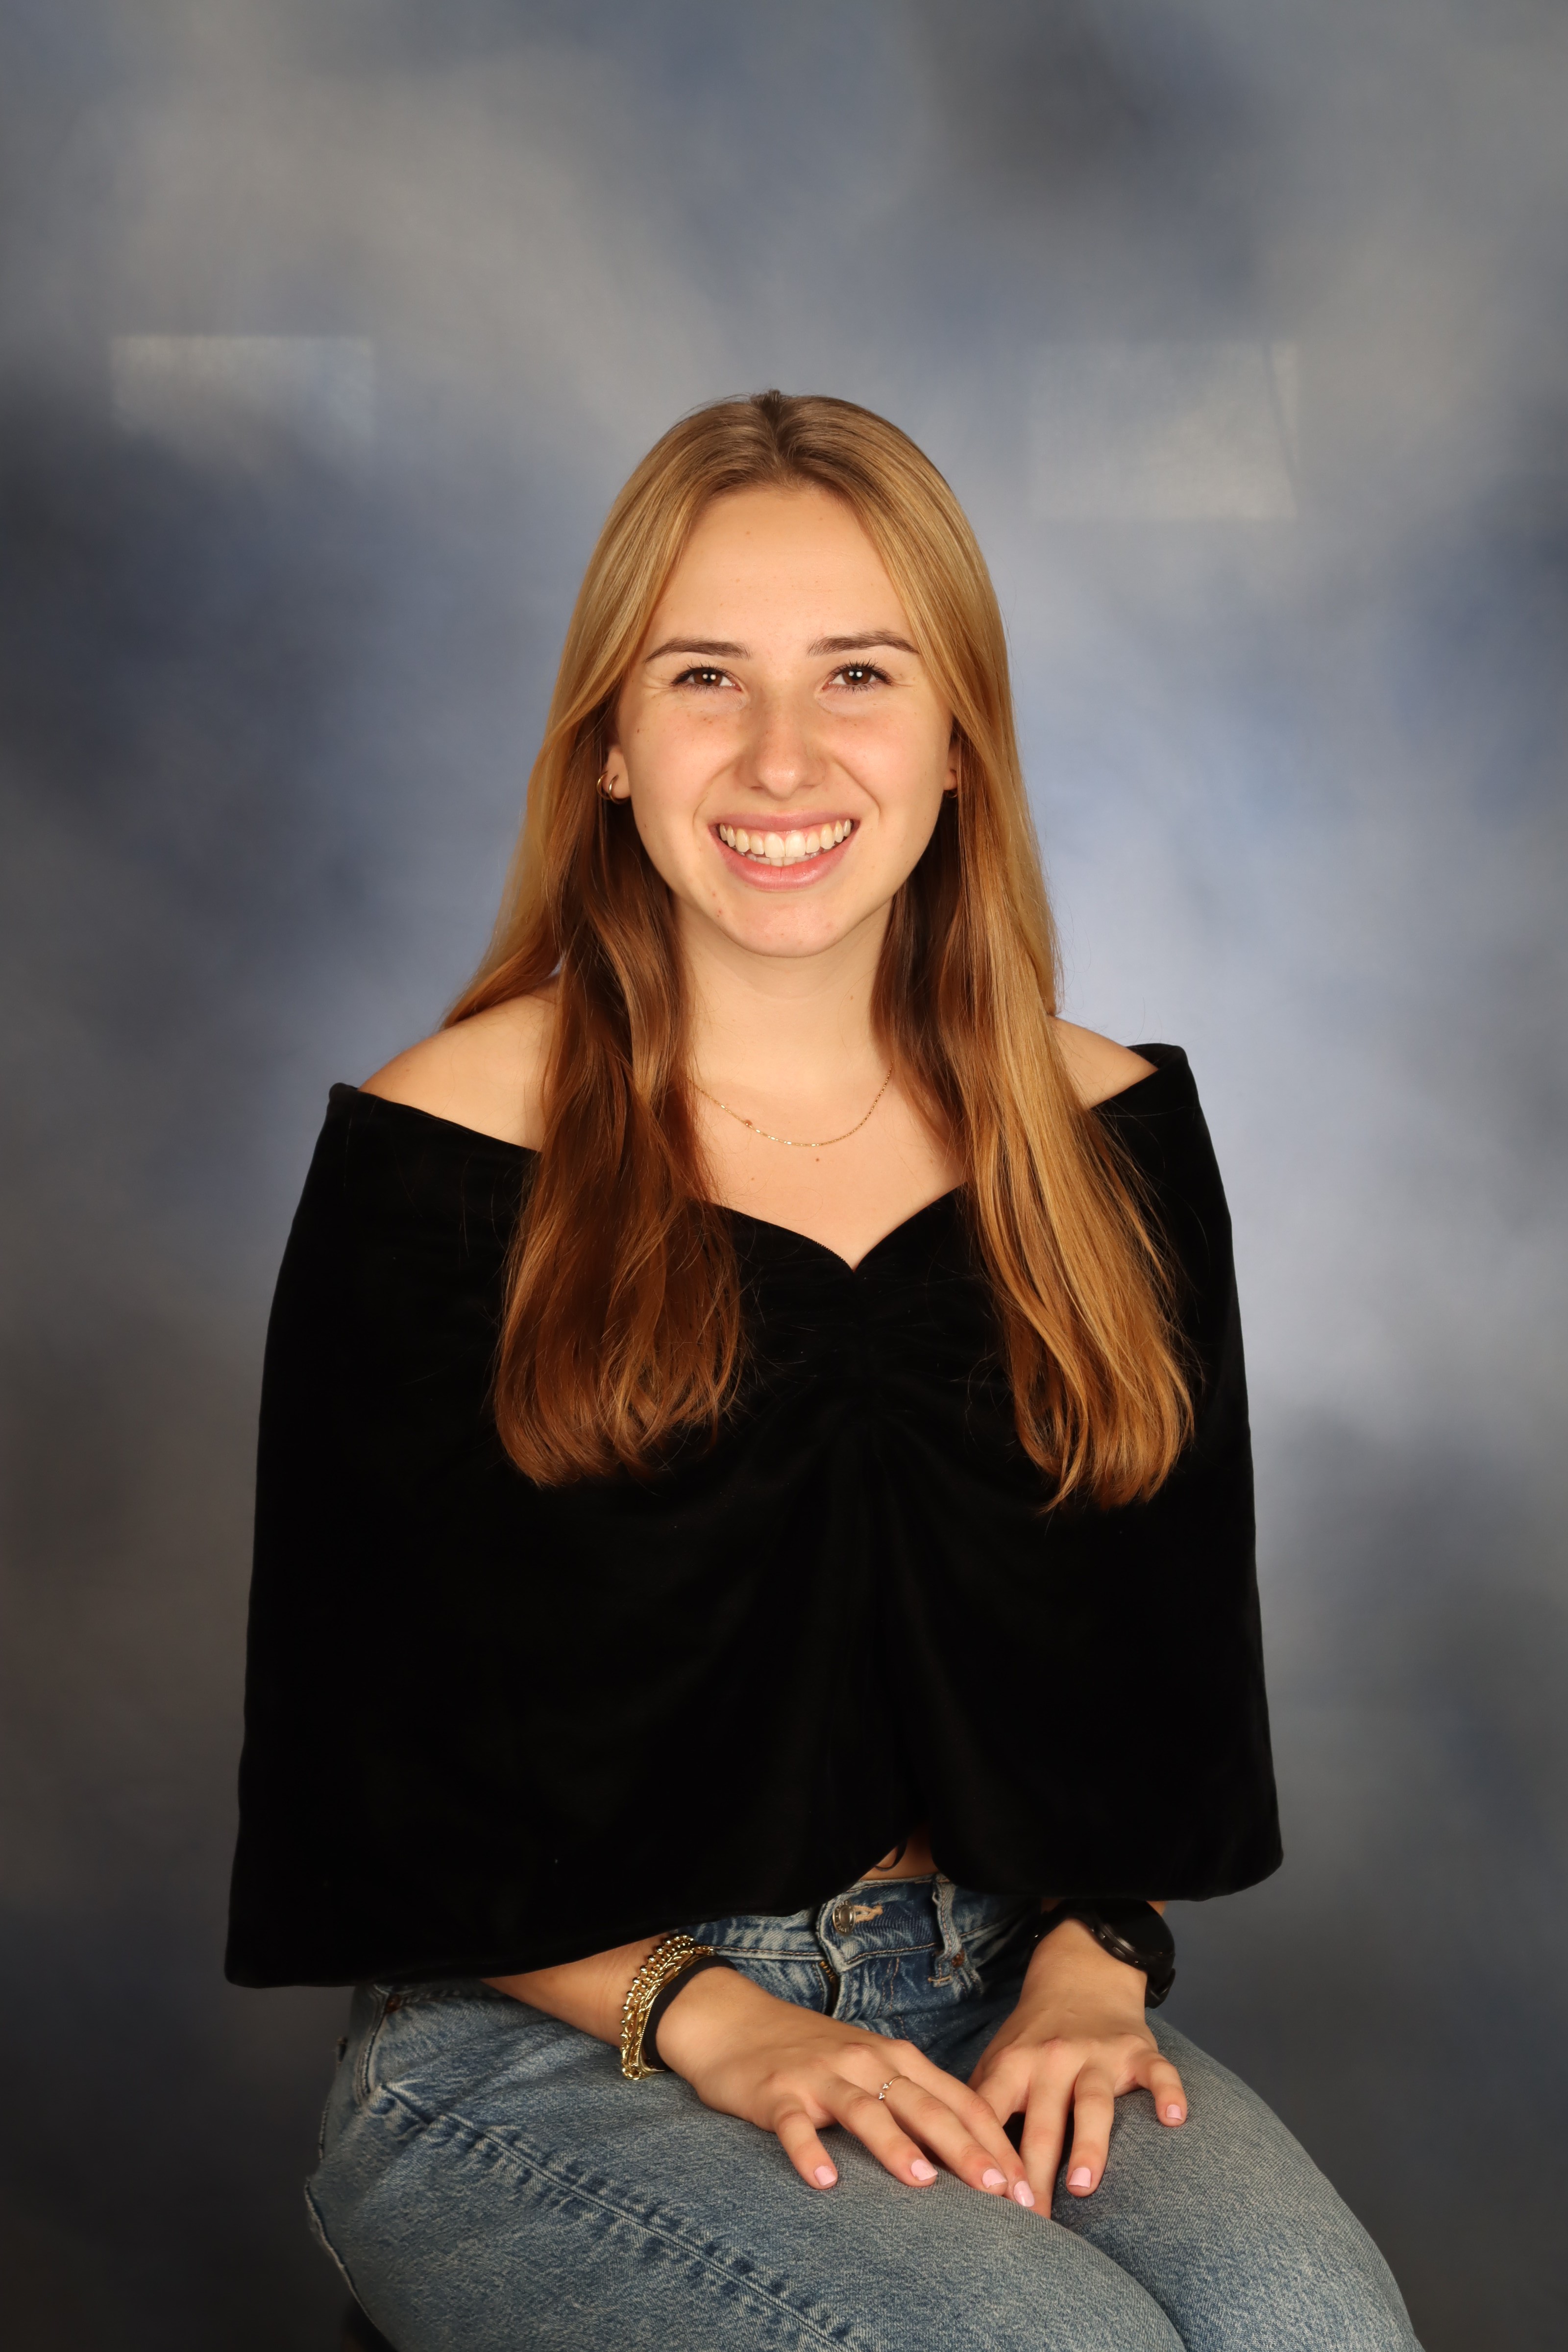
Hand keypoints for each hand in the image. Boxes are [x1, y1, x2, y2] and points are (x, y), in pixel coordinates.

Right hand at [656, 1963, 1038, 2205]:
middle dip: (967, 2150)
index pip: (959, 2101)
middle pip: (925, 2107)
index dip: (996, 2142)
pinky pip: (795, 2125)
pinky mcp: (777, 2093)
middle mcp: (866, 2063)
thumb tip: (972, 2160)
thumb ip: (914, 2103)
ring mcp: (821, 2077)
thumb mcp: (871, 2070)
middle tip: (1001, 2192)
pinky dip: (809, 2150)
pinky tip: (823, 2181)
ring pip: (866, 2111)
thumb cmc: (814, 2056)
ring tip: (923, 2182)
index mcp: (896, 2059)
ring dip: (896, 2146)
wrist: (735, 2022)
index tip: (1027, 2187)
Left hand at [967, 1917, 1186, 2203]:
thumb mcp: (997, 2059)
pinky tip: (1174, 2119)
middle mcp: (1053, 2060)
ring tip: (1081, 2186)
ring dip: (1087, 2144)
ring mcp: (1097, 2055)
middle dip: (1035, 2172)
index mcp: (1014, 2064)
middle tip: (1031, 2222)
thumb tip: (950, 2160)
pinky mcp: (1137, 2050)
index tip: (985, 2204)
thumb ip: (980, 2105)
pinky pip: (1156, 2071)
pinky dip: (1167, 2092)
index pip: (993, 2114)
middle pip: (1042, 2122)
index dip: (986, 2156)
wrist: (1080, 1972)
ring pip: (1093, 2102)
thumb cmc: (1032, 2035)